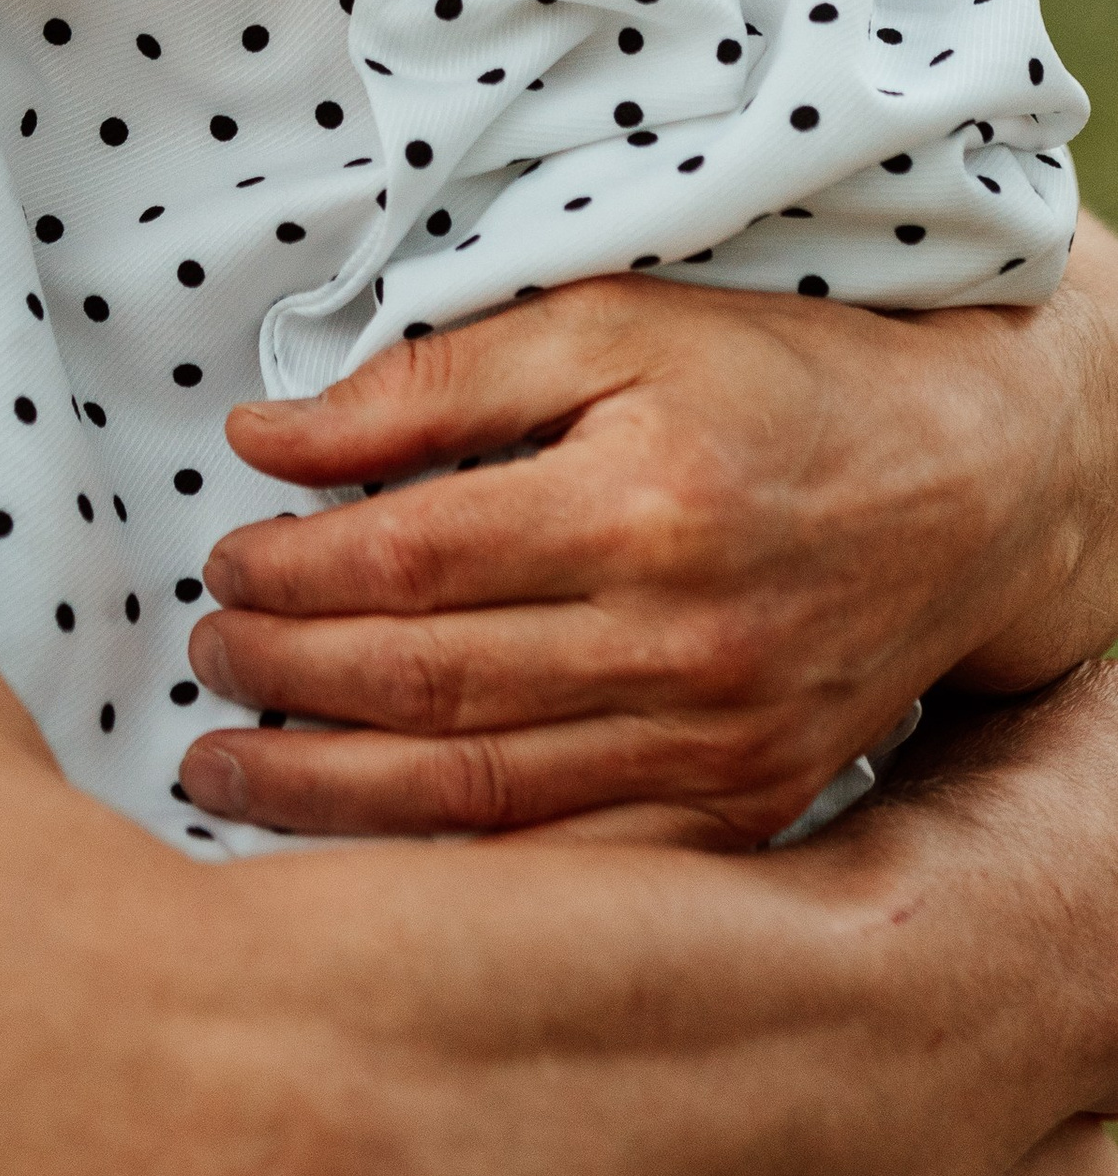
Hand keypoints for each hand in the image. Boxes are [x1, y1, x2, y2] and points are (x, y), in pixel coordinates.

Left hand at [178, 260, 1117, 843]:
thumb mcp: (609, 321)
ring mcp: (716, 740)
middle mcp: (679, 638)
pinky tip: (365, 839)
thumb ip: (435, 379)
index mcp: (637, 501)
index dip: (295, 568)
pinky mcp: (743, 803)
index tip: (225, 560)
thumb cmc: (775, 380)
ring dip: (334, 790)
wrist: (967, 485)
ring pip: (483, 790)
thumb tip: (272, 435)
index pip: (411, 556)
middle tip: (208, 661)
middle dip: (290, 680)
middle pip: (431, 681)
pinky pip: (571, 850)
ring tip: (230, 767)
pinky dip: (454, 854)